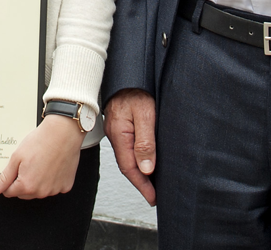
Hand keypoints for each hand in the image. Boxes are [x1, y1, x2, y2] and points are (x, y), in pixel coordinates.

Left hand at [0, 114, 83, 198]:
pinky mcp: (66, 186)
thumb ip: (4, 178)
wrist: (63, 132)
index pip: (9, 192)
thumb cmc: (41, 142)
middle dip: (23, 182)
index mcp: (26, 186)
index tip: (15, 170)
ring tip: (41, 163)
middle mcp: (41, 192)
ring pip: (39, 191)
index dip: (9, 181)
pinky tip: (52, 166)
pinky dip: (52, 180)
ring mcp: (55, 190)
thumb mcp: (16, 158)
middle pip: (24, 194)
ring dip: (38, 182)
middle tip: (29, 164)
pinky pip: (54, 187)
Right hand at [105, 88, 156, 204]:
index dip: (142, 185)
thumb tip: (146, 168)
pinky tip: (145, 162)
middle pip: (127, 166)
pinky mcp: (121, 126)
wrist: (127, 73)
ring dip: (139, 172)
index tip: (152, 197)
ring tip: (151, 184)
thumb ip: (145, 141)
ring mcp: (118, 131)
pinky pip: (128, 148)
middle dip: (140, 183)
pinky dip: (137, 159)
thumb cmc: (136, 89)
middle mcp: (116, 135)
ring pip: (127, 158)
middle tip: (153, 196)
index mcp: (120, 135)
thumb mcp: (145, 114)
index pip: (130, 168)